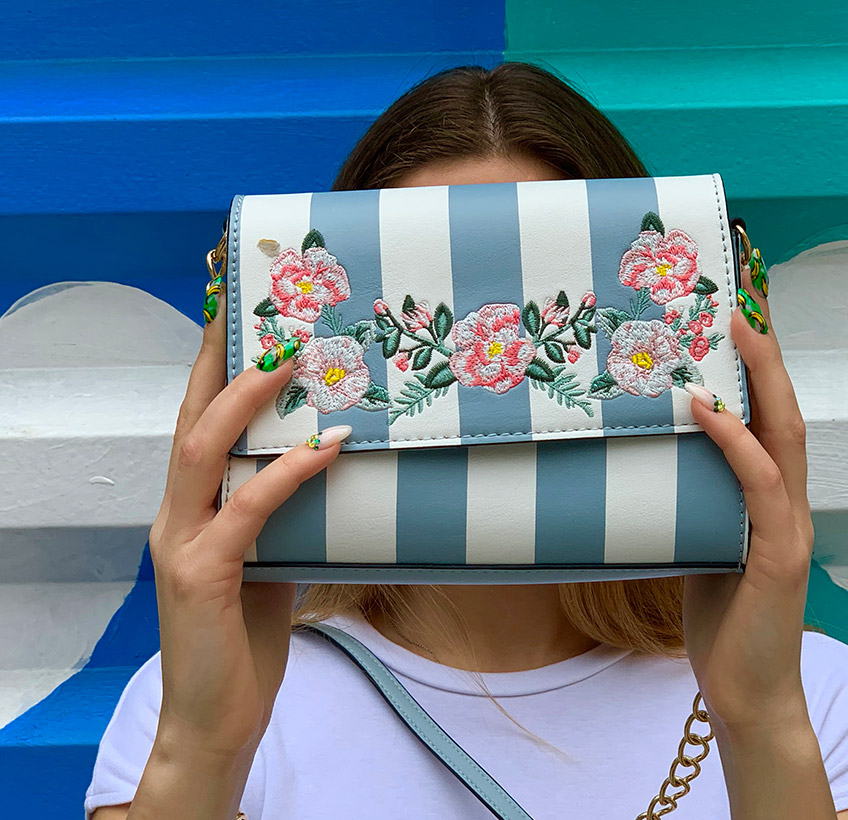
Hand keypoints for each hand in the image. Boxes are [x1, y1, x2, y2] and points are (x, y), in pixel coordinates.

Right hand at [147, 295, 345, 759]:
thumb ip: (285, 510)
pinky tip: (328, 446)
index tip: (240, 312)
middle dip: (219, 357)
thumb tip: (332, 462)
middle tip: (266, 310)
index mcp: (190, 506)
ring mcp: (181, 543)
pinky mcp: (199, 577)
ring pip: (202, 450)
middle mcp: (175, 514)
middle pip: (190, 416)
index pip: (197, 419)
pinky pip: (247, 509)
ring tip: (293, 359)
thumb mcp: (271, 555)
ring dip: (247, 399)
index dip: (214, 364)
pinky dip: (288, 473)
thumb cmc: (247, 633)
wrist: (217, 717)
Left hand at [682, 257, 814, 732]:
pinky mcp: (779, 557)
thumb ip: (681, 498)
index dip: (754, 359)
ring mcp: (788, 526)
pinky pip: (760, 486)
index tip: (731, 306)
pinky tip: (707, 409)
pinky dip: (736, 443)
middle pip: (782, 405)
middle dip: (764, 347)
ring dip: (759, 376)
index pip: (765, 412)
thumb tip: (637, 458)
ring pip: (784, 433)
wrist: (745, 692)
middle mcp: (785, 500)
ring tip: (732, 324)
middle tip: (740, 288)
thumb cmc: (716, 616)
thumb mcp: (692, 541)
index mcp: (764, 494)